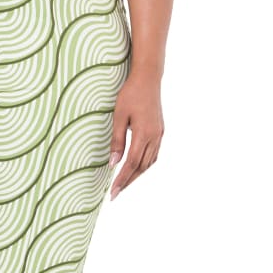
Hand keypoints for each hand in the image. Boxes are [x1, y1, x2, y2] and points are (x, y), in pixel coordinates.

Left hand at [108, 70, 164, 199]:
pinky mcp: (160, 131)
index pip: (131, 163)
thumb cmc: (130, 94)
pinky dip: (144, 165)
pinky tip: (136, 169)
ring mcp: (159, 134)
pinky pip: (153, 155)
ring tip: (124, 184)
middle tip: (115, 194)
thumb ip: (117, 141)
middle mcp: (154, 137)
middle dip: (128, 182)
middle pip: (141, 167)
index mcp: (144, 133)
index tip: (113, 192)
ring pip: (149, 163)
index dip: (122, 180)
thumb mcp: (119, 116)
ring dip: (137, 175)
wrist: (148, 78)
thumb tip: (113, 163)